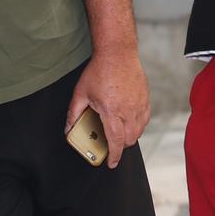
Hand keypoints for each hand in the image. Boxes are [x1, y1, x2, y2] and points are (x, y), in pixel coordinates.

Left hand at [66, 49, 149, 168]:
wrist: (118, 53)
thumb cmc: (99, 71)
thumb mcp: (81, 93)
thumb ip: (74, 113)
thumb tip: (69, 129)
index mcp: (112, 111)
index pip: (115, 141)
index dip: (114, 155)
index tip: (111, 162)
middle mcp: (128, 110)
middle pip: (129, 139)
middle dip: (121, 147)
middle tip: (111, 145)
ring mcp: (139, 104)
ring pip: (139, 130)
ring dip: (130, 136)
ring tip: (120, 134)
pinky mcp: (145, 97)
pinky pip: (145, 118)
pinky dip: (138, 125)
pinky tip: (130, 121)